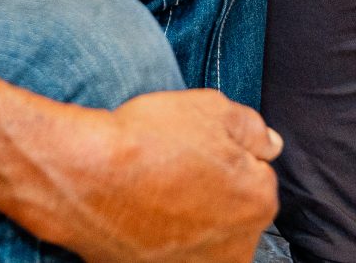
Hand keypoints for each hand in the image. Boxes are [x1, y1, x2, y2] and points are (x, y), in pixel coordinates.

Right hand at [25, 90, 280, 262]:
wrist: (84, 178)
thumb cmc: (147, 141)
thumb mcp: (210, 108)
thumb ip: (251, 128)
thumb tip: (270, 145)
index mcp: (258, 203)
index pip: (255, 179)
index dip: (224, 159)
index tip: (194, 152)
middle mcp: (237, 248)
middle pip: (232, 217)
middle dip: (212, 198)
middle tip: (172, 173)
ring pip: (204, 242)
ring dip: (188, 224)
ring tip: (153, 197)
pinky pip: (170, 257)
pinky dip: (161, 243)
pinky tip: (140, 220)